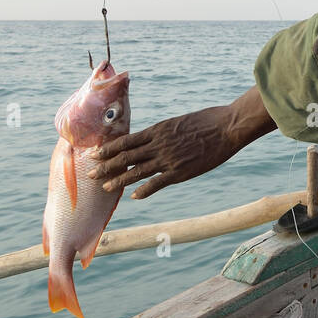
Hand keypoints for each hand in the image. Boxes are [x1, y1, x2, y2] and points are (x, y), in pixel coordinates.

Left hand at [90, 91, 271, 198]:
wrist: (226, 127)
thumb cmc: (207, 121)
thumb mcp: (180, 122)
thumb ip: (165, 132)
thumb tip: (154, 137)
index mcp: (158, 130)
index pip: (126, 141)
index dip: (109, 149)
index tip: (95, 154)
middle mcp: (158, 145)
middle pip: (126, 157)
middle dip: (106, 166)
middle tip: (91, 174)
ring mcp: (168, 159)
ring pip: (136, 171)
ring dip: (119, 180)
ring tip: (105, 187)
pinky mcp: (181, 171)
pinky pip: (157, 183)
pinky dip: (144, 190)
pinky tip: (134, 196)